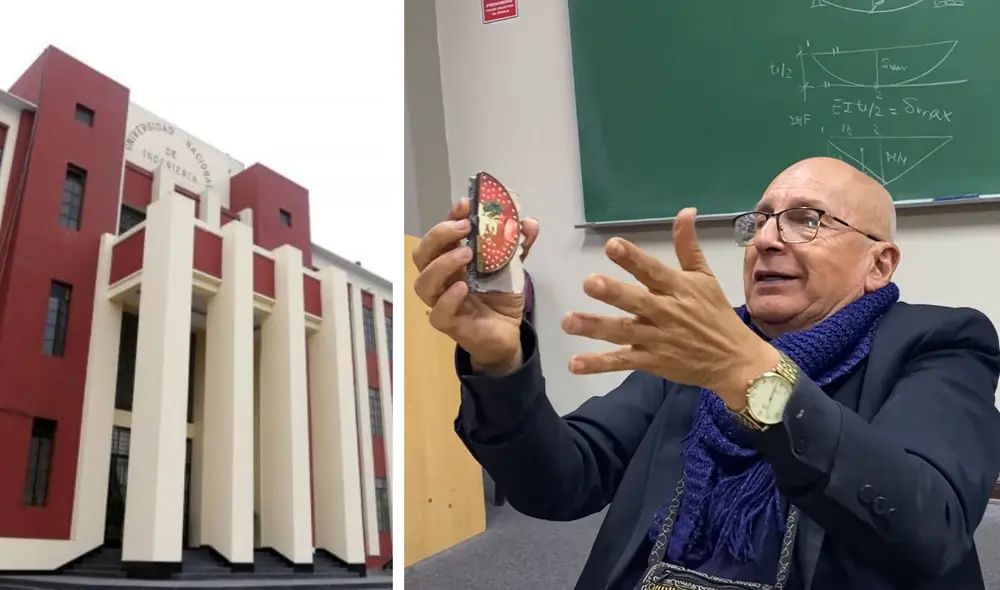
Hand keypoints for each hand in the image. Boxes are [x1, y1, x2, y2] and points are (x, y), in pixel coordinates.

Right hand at [412, 197, 539, 372]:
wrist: (507, 334)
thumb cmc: (500, 298)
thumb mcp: (513, 268)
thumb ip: (519, 246)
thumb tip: (529, 222)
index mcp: (452, 260)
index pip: (441, 235)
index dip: (449, 217)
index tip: (465, 204)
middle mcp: (442, 279)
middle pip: (423, 254)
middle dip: (440, 235)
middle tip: (464, 227)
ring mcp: (442, 301)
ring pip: (423, 282)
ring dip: (442, 264)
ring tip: (466, 253)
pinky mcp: (449, 324)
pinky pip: (438, 312)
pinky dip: (448, 298)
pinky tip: (462, 288)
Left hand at [561, 208, 777, 407]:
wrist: (735, 360)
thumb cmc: (715, 314)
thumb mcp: (704, 277)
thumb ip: (687, 245)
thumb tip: (685, 211)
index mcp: (678, 289)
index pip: (653, 271)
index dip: (633, 258)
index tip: (612, 245)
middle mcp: (666, 313)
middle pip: (636, 301)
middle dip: (613, 292)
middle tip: (588, 283)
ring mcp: (658, 340)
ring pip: (623, 332)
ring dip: (595, 327)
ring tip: (568, 321)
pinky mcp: (651, 362)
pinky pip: (622, 362)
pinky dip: (598, 364)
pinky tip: (574, 363)